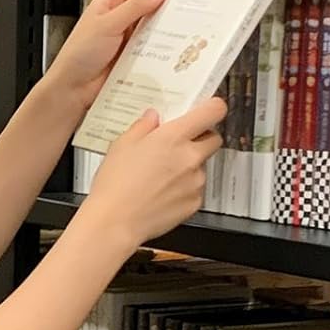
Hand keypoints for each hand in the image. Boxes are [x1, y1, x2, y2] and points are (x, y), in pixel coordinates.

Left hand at [37, 0, 168, 121]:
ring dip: (167, 24)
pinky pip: (151, 47)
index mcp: (109, 3)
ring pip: (152, 26)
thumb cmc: (79, 55)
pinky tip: (175, 44)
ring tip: (188, 20)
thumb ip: (134, 7)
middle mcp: (118, 19)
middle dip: (167, 0)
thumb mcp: (107, 24)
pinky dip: (163, 45)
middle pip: (148, 4)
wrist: (72, 89)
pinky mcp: (132, 57)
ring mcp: (126, 39)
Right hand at [83, 97, 226, 248]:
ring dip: (190, 166)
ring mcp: (196, 181)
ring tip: (162, 175)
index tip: (207, 109)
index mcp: (174, 137)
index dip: (213, 108)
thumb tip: (153, 118)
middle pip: (214, 138)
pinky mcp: (194, 203)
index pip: (214, 111)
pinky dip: (184, 188)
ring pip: (203, 166)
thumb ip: (143, 126)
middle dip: (201, 138)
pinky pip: (196, 189)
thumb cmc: (115, 185)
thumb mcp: (121, 145)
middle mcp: (190, 157)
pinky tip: (163, 192)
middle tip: (180, 144)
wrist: (115, 222)